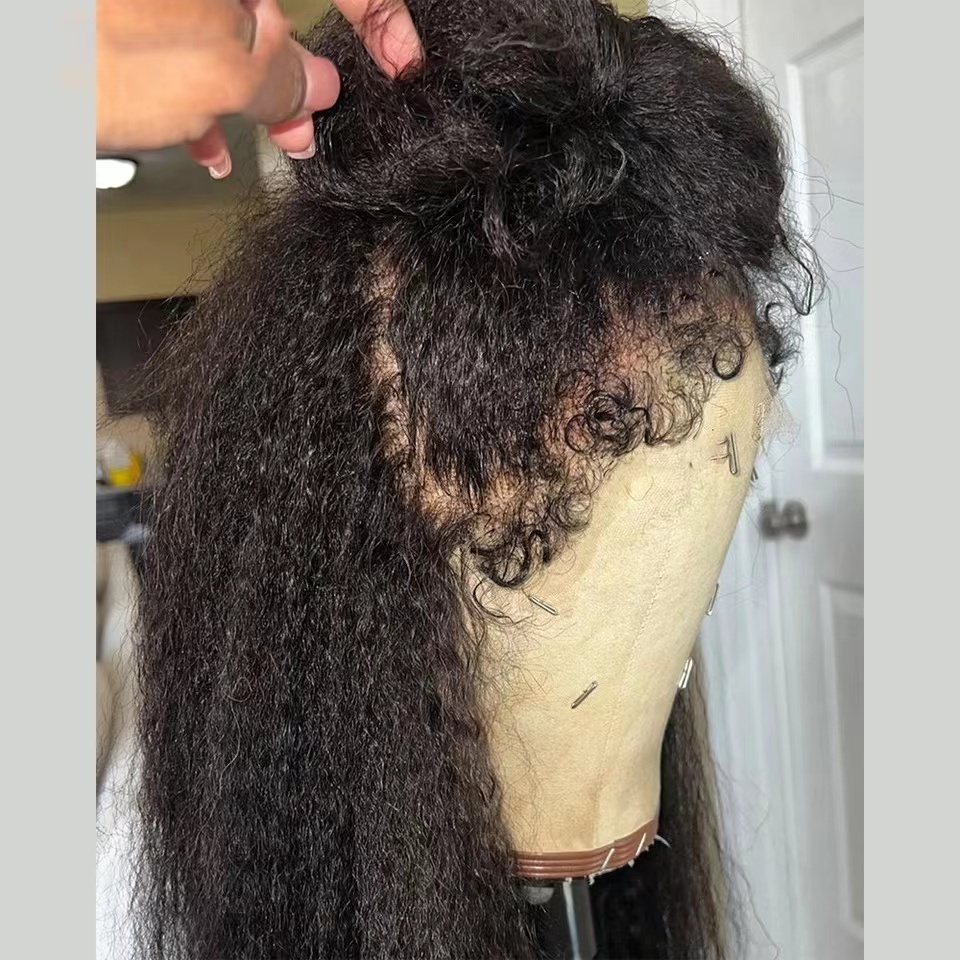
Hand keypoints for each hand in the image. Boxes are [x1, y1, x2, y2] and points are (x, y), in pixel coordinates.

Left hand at [97, 0, 421, 177]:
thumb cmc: (77, 44)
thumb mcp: (212, 71)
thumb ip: (282, 77)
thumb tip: (312, 87)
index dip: (382, 17)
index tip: (400, 63)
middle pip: (273, 2)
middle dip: (294, 71)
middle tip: (302, 127)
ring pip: (222, 21)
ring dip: (239, 88)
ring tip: (242, 142)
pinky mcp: (123, 14)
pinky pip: (173, 30)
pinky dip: (186, 80)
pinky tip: (189, 132)